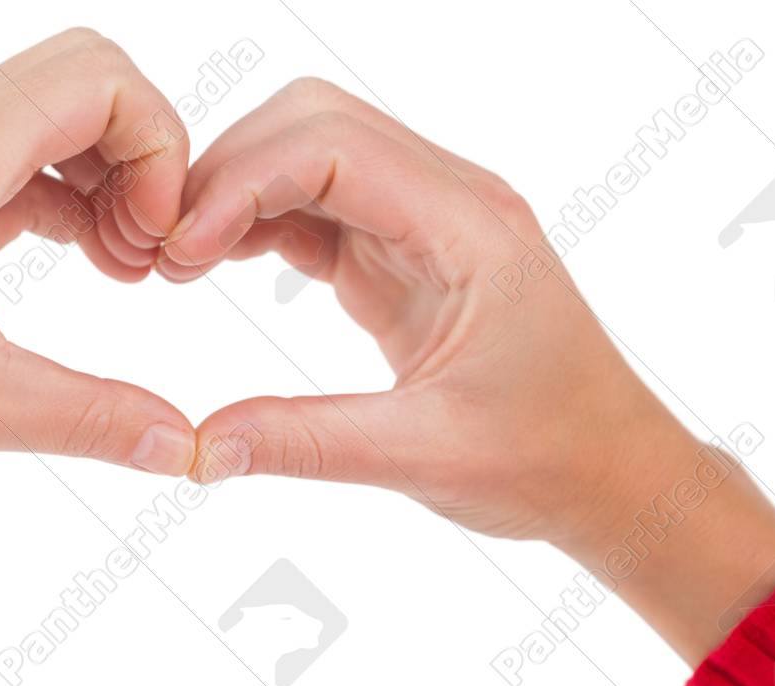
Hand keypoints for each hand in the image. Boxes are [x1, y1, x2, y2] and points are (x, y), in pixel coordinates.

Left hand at [0, 29, 197, 620]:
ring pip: (47, 126)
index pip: (98, 80)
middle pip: (80, 82)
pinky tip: (88, 270)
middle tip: (154, 253)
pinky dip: (68, 206)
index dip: (160, 150)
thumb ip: (91, 418)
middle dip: (144, 154)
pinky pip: (16, 173)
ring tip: (129, 270)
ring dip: (108, 181)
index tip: (160, 248)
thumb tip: (186, 445)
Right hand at [160, 78, 774, 659]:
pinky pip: (316, 208)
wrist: (609, 472)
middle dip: (227, 171)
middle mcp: (449, 203)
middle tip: (164, 252)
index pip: (333, 149)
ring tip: (176, 262)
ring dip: (236, 193)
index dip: (240, 183)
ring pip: (309, 154)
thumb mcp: (427, 457)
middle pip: (314, 123)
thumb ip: (307, 443)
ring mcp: (424, 223)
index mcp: (470, 228)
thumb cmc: (547, 458)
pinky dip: (256, 223)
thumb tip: (197, 446)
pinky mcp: (401, 255)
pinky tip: (213, 265)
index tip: (180, 252)